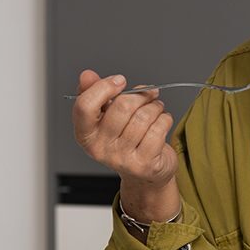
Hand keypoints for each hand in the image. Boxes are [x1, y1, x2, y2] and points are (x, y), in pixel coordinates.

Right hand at [71, 70, 179, 219]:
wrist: (145, 174)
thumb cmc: (125, 140)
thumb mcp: (105, 117)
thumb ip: (93, 93)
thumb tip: (86, 75)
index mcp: (85, 135)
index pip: (84, 106)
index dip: (103, 87)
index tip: (120, 81)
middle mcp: (100, 149)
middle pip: (122, 107)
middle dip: (140, 95)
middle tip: (149, 94)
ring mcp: (122, 159)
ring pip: (143, 117)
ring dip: (155, 106)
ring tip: (157, 108)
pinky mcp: (144, 164)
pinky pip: (158, 129)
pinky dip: (165, 119)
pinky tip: (163, 121)